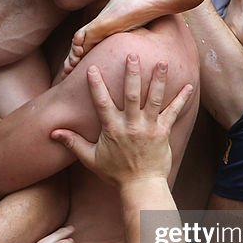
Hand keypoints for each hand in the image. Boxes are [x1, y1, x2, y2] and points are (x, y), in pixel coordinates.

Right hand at [50, 54, 193, 187]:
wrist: (141, 187)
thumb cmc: (115, 173)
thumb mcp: (90, 158)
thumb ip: (73, 143)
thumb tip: (53, 133)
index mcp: (112, 128)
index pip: (102, 102)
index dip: (96, 85)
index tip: (92, 68)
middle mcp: (130, 125)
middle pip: (131, 94)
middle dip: (132, 73)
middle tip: (133, 55)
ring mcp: (148, 127)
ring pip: (154, 99)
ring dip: (158, 80)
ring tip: (162, 62)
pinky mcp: (163, 132)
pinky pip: (173, 112)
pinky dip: (181, 99)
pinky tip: (188, 86)